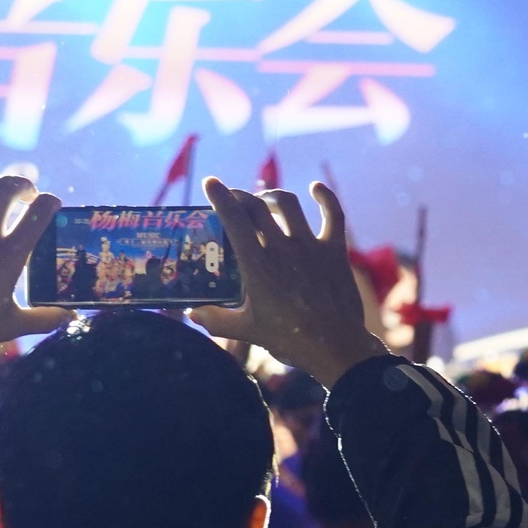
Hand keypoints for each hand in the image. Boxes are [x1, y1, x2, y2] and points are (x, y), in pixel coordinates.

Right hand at [190, 178, 385, 387]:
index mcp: (257, 265)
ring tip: (264, 201)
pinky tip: (316, 188)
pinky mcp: (334, 250)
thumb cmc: (289, 340)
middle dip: (241, 196)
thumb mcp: (246, 331)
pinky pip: (333, 214)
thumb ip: (216, 320)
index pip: (234, 221)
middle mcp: (282, 248)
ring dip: (272, 196)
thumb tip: (192, 314)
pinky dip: (325, 197)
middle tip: (233, 198)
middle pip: (258, 207)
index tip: (210, 182)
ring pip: (289, 204)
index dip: (220, 197)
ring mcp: (310, 246)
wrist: (335, 346)